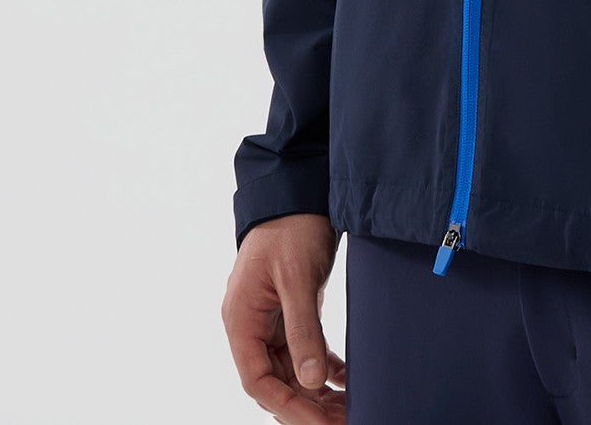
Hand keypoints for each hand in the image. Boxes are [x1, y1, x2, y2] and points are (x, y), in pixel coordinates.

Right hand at [222, 213, 345, 421]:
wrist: (298, 189)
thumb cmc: (290, 227)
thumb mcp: (297, 277)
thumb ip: (303, 329)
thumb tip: (310, 381)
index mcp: (241, 321)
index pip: (258, 382)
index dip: (288, 407)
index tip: (320, 423)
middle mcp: (252, 326)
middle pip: (276, 382)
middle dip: (307, 406)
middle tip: (344, 421)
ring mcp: (271, 319)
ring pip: (292, 370)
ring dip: (317, 391)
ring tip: (349, 409)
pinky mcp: (292, 309)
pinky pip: (305, 349)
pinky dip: (324, 366)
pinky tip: (346, 380)